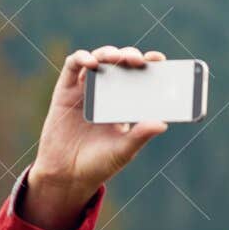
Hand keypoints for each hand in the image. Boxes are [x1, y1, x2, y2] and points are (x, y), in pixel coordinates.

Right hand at [21, 45, 168, 229]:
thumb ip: (140, 136)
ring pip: (99, 60)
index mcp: (125, 104)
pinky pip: (73, 66)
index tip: (159, 59)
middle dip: (130, 57)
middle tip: (138, 60)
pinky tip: (92, 62)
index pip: (140, 78)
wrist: (67, 176)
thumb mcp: (123, 151)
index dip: (149, 65)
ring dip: (108, 53)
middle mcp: (107, 93)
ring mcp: (86, 89)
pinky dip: (82, 58)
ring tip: (116, 58)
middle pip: (120, 65)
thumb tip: (162, 123)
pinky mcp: (66, 90)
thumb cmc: (98, 164)